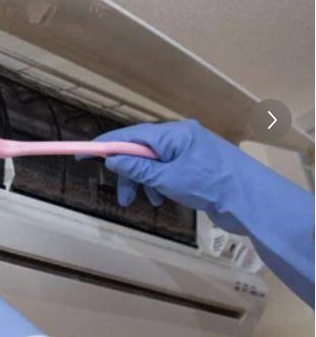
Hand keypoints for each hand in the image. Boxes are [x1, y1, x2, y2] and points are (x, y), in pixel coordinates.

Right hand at [88, 119, 249, 231]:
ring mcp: (191, 153)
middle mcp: (181, 138)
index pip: (131, 134)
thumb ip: (138, 168)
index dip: (106, 145)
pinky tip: (163, 200)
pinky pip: (168, 172)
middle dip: (129, 173)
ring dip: (144, 183)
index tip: (84, 153)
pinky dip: (160, 185)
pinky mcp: (198, 168)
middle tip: (122, 197)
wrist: (253, 202)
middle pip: (142, 151)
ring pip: (155, 164)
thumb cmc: (210, 184)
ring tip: (144, 203)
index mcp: (174, 133)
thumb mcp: (168, 178)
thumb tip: (112, 159)